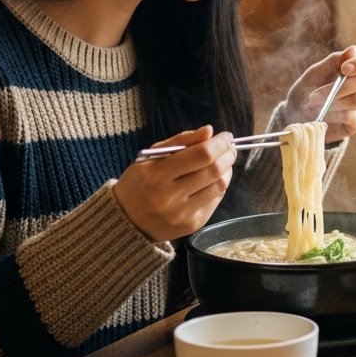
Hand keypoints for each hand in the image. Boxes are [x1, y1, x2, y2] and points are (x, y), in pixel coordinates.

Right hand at [113, 125, 235, 241]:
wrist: (126, 220)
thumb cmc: (140, 182)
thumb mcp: (152, 156)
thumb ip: (181, 141)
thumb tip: (209, 131)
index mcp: (157, 174)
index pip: (201, 155)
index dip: (219, 143)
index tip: (226, 136)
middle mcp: (170, 196)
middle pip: (214, 171)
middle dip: (227, 155)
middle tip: (229, 148)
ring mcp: (182, 213)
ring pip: (219, 186)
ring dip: (227, 171)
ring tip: (223, 163)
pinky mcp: (191, 225)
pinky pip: (215, 201)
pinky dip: (218, 187)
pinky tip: (213, 180)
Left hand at [287, 46, 355, 140]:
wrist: (297, 115)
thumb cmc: (307, 90)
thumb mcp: (315, 73)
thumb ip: (334, 61)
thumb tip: (353, 49)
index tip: (344, 69)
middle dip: (337, 88)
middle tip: (313, 95)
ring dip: (331, 103)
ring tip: (311, 106)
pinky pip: (352, 116)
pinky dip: (333, 115)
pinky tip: (321, 116)